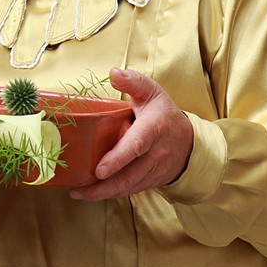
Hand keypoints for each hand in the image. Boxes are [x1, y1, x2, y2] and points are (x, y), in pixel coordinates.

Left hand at [70, 67, 193, 201]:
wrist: (189, 142)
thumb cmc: (163, 114)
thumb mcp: (152, 92)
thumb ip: (134, 82)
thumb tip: (114, 72)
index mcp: (154, 128)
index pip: (137, 145)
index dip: (118, 159)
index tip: (100, 170)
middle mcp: (156, 153)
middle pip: (130, 175)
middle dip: (103, 186)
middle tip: (78, 190)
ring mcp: (155, 170)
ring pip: (129, 187)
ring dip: (103, 194)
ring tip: (79, 193)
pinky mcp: (152, 182)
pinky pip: (131, 191)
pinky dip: (112, 194)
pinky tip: (92, 193)